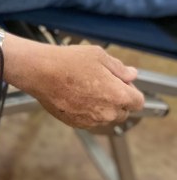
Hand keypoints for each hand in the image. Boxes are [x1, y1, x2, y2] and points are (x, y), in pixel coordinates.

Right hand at [27, 44, 143, 129]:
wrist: (40, 72)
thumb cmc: (68, 62)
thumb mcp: (99, 56)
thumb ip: (119, 68)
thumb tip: (131, 74)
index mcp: (118, 95)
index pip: (138, 101)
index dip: (131, 90)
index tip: (120, 82)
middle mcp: (107, 112)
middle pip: (123, 111)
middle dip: (118, 100)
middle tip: (102, 83)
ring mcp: (91, 120)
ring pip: (106, 117)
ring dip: (102, 106)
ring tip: (85, 88)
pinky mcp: (76, 124)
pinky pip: (90, 120)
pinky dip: (87, 111)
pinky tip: (76, 95)